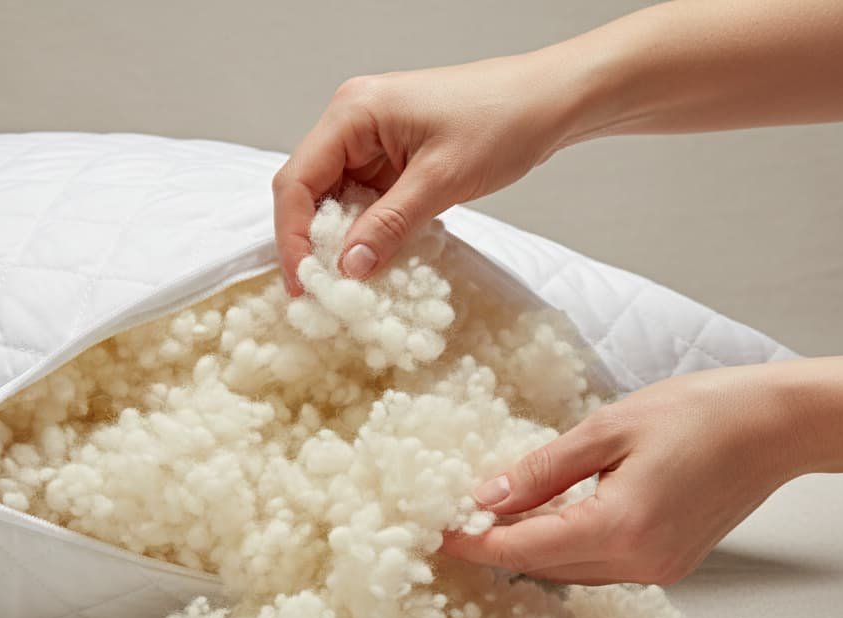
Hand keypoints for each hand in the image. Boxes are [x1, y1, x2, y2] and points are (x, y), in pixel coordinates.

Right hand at [272, 52, 596, 295]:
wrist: (549, 101)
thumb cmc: (502, 121)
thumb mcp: (441, 181)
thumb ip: (388, 226)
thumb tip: (347, 270)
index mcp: (353, 112)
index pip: (297, 181)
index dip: (293, 237)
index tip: (304, 284)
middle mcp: (352, 119)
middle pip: (307, 190)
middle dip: (312, 241)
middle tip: (321, 291)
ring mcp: (371, 136)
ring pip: (335, 197)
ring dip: (340, 239)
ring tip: (347, 282)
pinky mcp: (392, 153)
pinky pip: (364, 197)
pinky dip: (366, 229)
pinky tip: (374, 257)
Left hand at [440, 363, 807, 584]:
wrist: (776, 426)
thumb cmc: (699, 412)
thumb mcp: (607, 429)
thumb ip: (542, 469)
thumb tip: (486, 495)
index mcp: (618, 528)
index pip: (522, 548)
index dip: (473, 542)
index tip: (435, 531)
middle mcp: (639, 563)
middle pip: (543, 566)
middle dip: (496, 544)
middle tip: (455, 515)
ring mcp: (659, 570)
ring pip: (571, 570)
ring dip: (531, 547)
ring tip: (493, 513)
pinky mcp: (671, 564)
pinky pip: (601, 565)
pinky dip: (567, 545)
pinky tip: (550, 516)